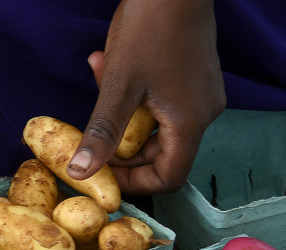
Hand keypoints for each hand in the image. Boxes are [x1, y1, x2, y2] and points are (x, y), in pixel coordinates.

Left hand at [66, 0, 225, 194]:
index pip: (168, 178)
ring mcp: (201, 95)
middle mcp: (203, 113)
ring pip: (155, 125)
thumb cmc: (150, 28)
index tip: (103, 173)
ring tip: (99, 76)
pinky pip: (161, 102)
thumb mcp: (118, 86)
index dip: (134, 184)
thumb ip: (102, 134)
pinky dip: (133, 95)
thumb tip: (82, 172)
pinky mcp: (194, 79)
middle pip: (160, 154)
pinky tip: (107, 65)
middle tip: (90, 127)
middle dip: (120, 145)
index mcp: (190, 122)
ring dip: (121, 114)